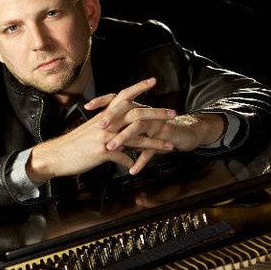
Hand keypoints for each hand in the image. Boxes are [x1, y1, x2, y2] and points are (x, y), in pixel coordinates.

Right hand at [26, 79, 175, 182]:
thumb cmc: (73, 144)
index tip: (153, 81)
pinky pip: (124, 157)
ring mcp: (105, 136)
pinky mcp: (103, 152)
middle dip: (157, 114)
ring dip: (154, 142)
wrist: (56, 155)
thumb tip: (116, 130)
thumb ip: (106, 129)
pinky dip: (132, 163)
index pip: (123, 96)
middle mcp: (106, 123)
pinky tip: (137, 167)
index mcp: (104, 115)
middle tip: (173, 113)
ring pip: (136, 137)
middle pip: (136, 114)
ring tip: (169, 146)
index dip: (138, 87)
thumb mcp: (90, 132)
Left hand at [86, 79, 226, 173]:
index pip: (117, 100)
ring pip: (138, 128)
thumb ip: (121, 126)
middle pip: (127, 110)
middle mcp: (145, 113)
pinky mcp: (164, 136)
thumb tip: (99, 129)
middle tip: (99, 126)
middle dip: (113, 117)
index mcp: (136, 107)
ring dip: (124, 138)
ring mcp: (155, 124)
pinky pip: (151, 149)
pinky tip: (132, 170)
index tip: (87, 106)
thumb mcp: (137, 126)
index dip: (103, 101)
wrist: (183, 134)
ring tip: (112, 148)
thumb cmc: (156, 131)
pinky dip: (141, 160)